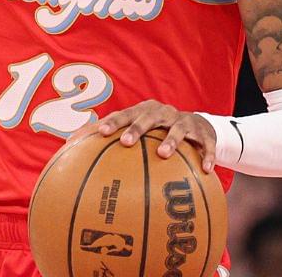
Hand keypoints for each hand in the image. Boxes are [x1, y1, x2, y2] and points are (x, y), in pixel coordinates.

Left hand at [94, 100, 216, 172]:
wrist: (198, 126)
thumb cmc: (159, 130)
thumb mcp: (141, 128)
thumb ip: (115, 135)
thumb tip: (74, 145)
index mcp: (146, 111)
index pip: (127, 114)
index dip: (114, 122)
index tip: (101, 133)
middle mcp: (165, 113)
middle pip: (150, 117)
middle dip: (137, 128)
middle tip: (126, 142)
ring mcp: (185, 123)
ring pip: (178, 129)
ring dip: (171, 141)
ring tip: (163, 154)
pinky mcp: (204, 134)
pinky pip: (206, 145)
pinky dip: (206, 156)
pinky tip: (206, 170)